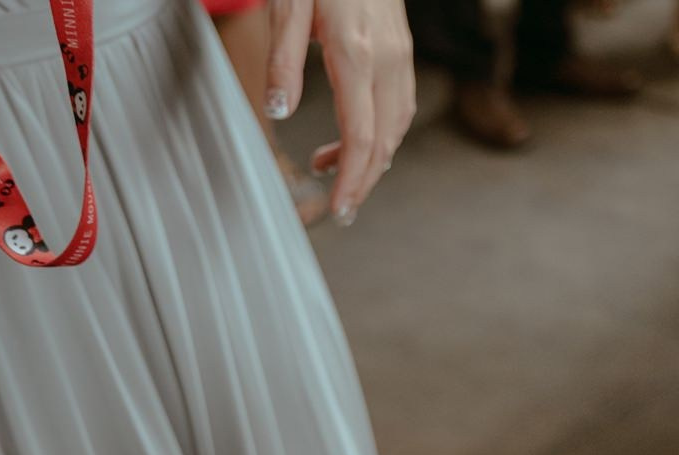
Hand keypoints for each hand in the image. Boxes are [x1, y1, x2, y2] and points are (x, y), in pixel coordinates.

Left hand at [266, 0, 416, 224]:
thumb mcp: (287, 4)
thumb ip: (283, 58)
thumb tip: (277, 111)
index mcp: (356, 54)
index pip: (361, 136)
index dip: (352, 180)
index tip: (339, 209)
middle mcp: (387, 60)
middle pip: (385, 142)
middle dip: (364, 181)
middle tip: (339, 208)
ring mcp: (400, 55)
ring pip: (397, 126)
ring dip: (371, 158)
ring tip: (334, 170)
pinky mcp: (402, 48)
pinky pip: (400, 105)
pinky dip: (381, 132)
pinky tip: (356, 133)